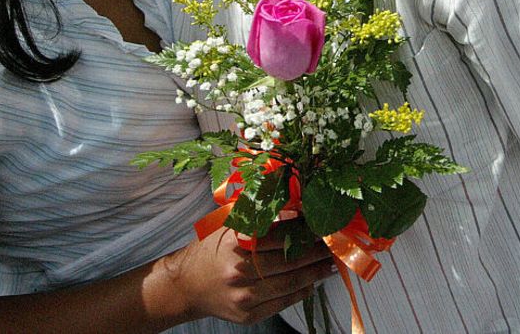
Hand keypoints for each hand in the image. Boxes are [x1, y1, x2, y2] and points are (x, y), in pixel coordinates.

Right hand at [162, 218, 334, 324]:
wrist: (185, 286)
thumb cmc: (210, 250)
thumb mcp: (228, 224)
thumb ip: (258, 214)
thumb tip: (295, 204)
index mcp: (236, 243)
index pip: (282, 234)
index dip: (306, 230)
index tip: (323, 225)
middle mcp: (240, 270)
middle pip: (290, 260)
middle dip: (317, 251)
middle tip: (334, 244)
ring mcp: (243, 296)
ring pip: (290, 283)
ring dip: (315, 273)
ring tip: (330, 263)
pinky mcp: (247, 315)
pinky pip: (282, 303)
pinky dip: (301, 292)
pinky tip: (312, 282)